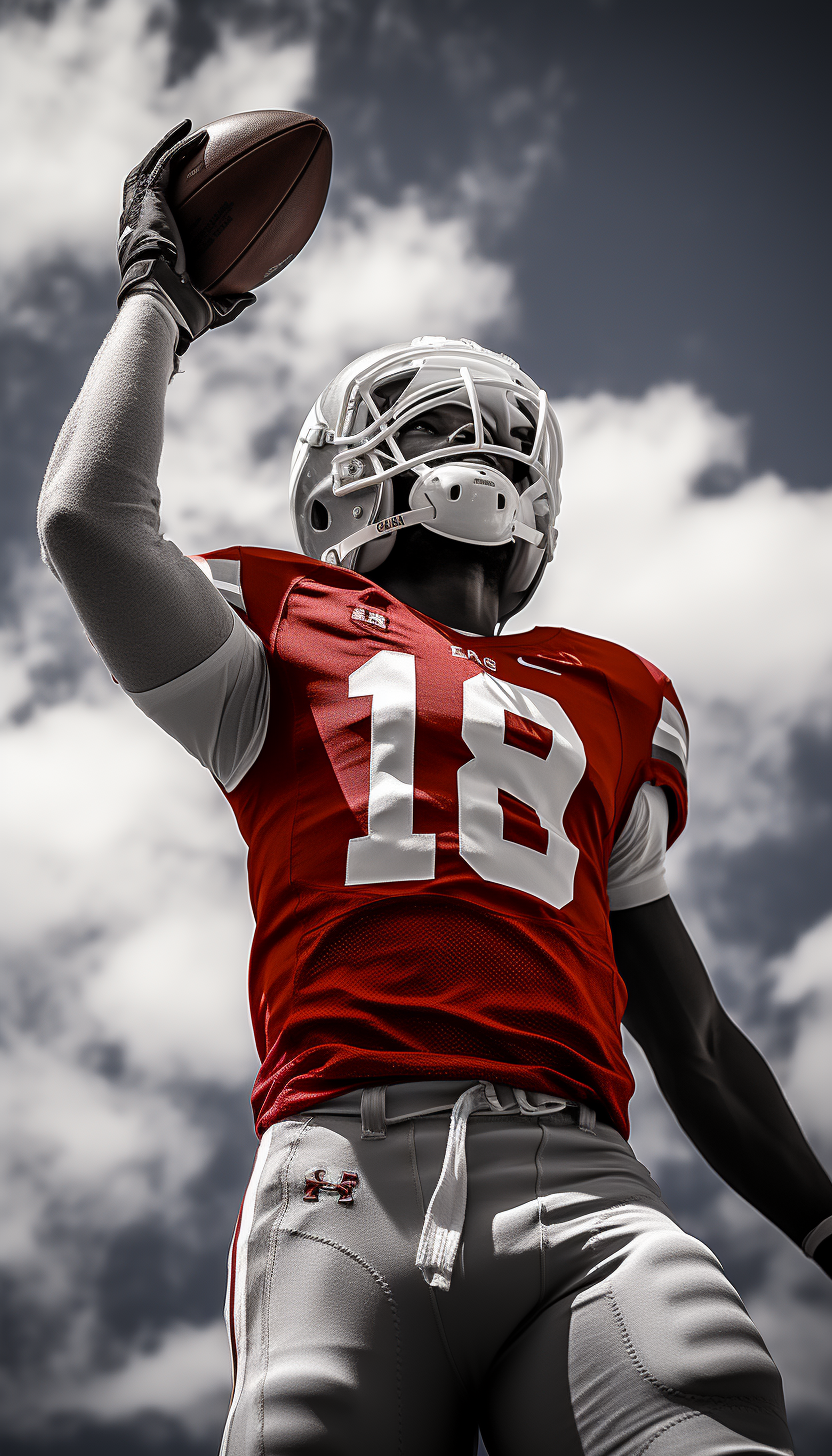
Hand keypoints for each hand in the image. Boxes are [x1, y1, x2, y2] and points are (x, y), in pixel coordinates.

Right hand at [117, 120, 254, 353]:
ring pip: (151, 166)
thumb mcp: (208, 309)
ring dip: (168, 146)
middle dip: (165, 165)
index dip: (169, 203)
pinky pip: (164, 163)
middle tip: (187, 153)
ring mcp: (140, 208)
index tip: (191, 195)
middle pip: (149, 186)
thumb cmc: (180, 310)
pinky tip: (197, 134)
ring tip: (188, 130)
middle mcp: (140, 224)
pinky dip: (177, 147)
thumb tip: (250, 297)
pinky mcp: (147, 197)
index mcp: (151, 248)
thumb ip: (227, 302)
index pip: (158, 219)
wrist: (160, 298)